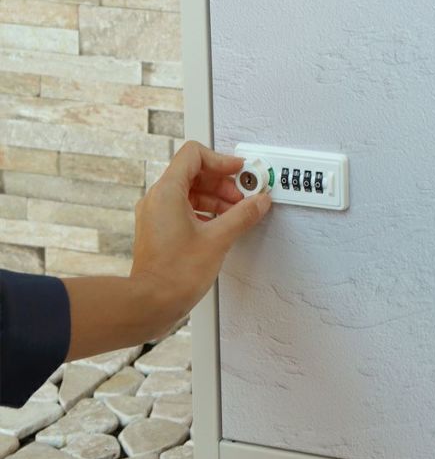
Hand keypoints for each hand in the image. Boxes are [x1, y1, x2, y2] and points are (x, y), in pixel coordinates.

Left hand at [130, 140, 271, 324]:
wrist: (151, 303)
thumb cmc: (174, 274)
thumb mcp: (218, 239)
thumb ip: (243, 216)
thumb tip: (259, 202)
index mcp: (167, 192)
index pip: (194, 155)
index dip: (221, 160)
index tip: (240, 171)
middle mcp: (157, 199)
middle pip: (194, 174)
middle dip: (223, 183)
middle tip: (244, 197)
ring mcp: (156, 215)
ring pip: (190, 193)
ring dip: (216, 199)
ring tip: (237, 214)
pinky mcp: (159, 231)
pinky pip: (184, 210)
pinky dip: (205, 212)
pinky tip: (222, 227)